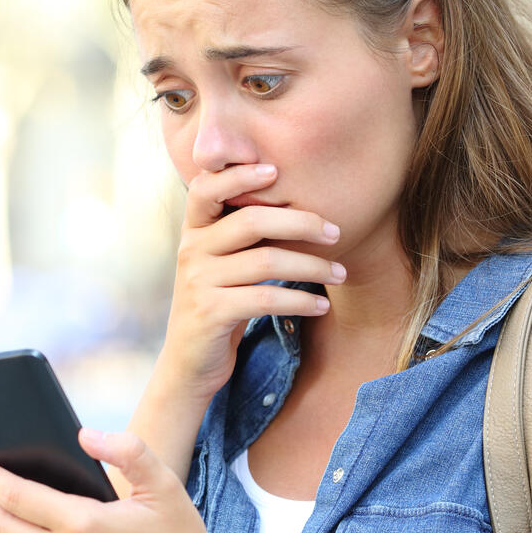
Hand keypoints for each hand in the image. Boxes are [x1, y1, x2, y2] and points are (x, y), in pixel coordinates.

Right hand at [162, 163, 342, 398]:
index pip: (206, 187)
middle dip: (301, 222)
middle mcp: (191, 250)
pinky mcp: (211, 313)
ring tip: (341, 274)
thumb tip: (300, 205)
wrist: (189, 362)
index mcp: (194, 231)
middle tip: (336, 232)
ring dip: (312, 266)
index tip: (276, 170)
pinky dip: (301, 301)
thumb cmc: (218, 303)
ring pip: (266, 261)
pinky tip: (322, 305)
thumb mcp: (221, 263)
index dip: (238, 174)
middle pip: (251, 220)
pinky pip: (266, 299)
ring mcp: (198, 282)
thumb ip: (242, 234)